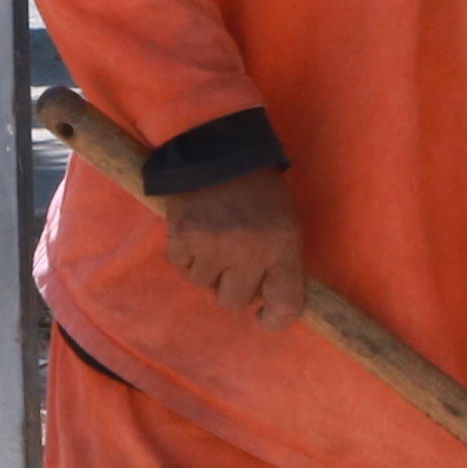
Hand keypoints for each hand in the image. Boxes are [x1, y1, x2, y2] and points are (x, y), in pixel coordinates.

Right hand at [159, 167, 309, 328]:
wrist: (220, 147)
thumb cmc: (260, 189)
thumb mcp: (286, 222)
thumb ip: (280, 262)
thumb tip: (264, 300)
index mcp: (282, 245)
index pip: (285, 304)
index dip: (275, 320)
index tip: (264, 317)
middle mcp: (248, 251)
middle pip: (234, 301)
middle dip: (233, 286)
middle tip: (233, 261)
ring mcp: (212, 245)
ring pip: (203, 284)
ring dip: (207, 267)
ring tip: (214, 236)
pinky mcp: (182, 236)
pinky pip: (181, 264)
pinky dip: (186, 252)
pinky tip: (196, 227)